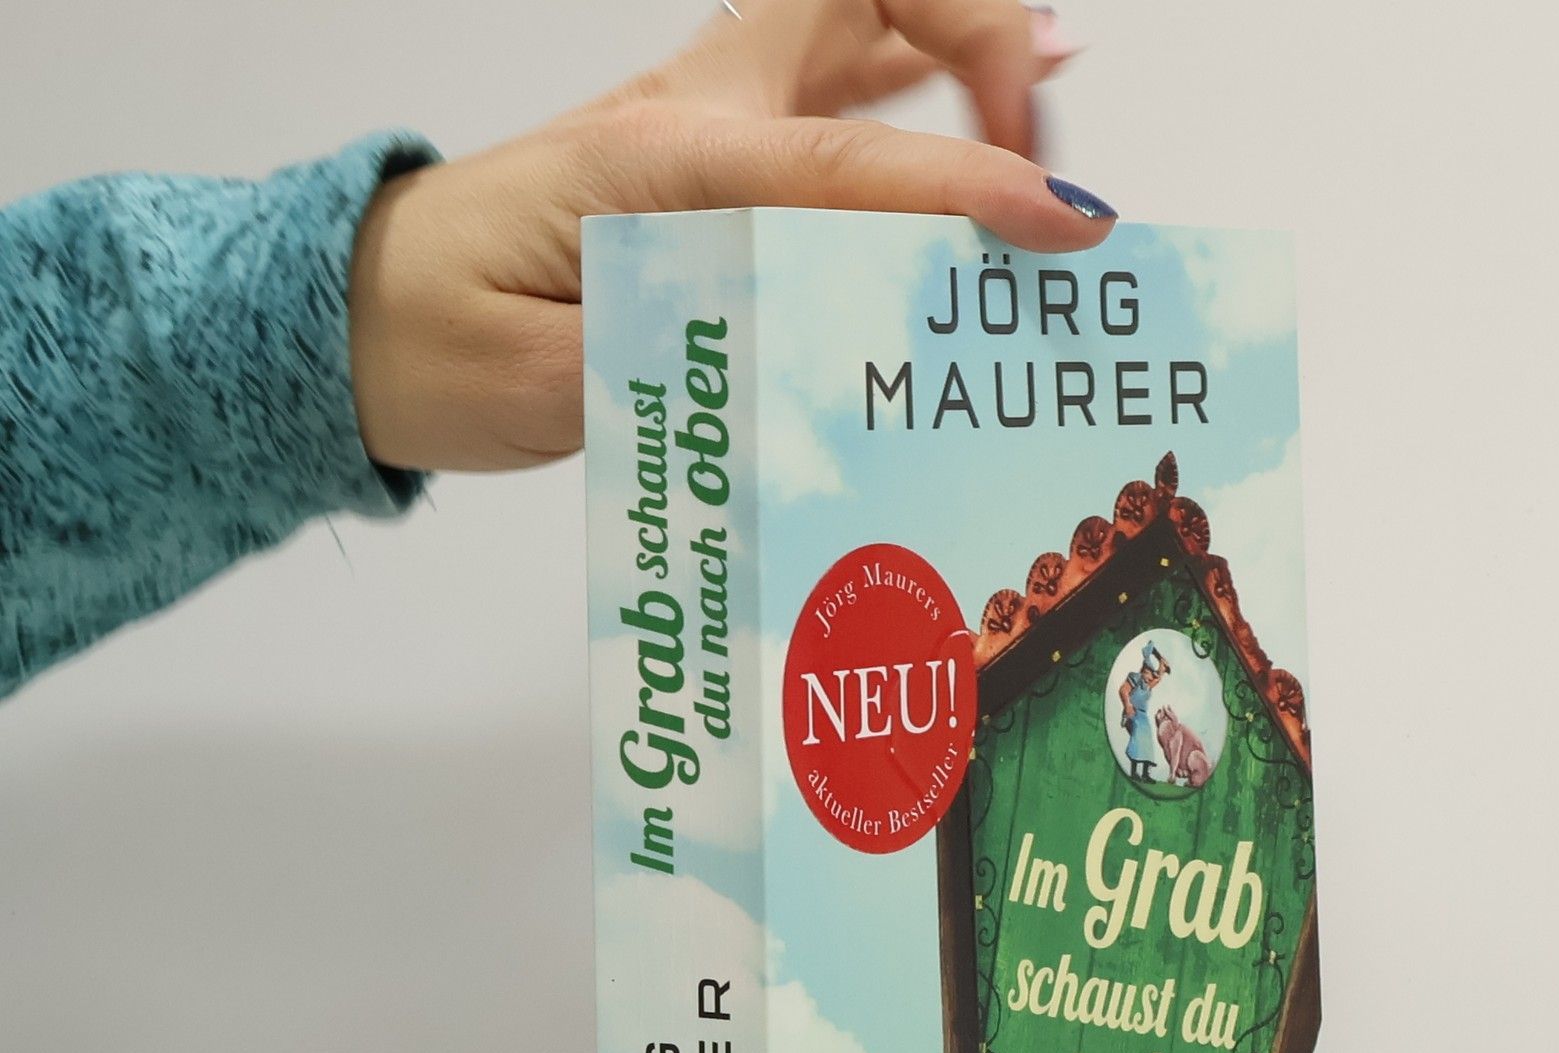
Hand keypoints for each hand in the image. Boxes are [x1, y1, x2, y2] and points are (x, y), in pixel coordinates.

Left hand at [347, 0, 1106, 474]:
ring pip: (860, 22)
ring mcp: (709, 123)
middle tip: (1030, 152)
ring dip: (964, 44)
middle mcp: (698, 116)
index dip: (963, 184)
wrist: (369, 319)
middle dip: (977, 34)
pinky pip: (842, 92)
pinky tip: (997, 102)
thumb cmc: (445, 343)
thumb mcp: (563, 382)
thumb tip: (819, 348)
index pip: (844, 161)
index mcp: (660, 166)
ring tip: (1045, 115)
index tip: (1061, 223)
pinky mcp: (714, 158)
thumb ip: (690, 356)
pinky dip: (924, 83)